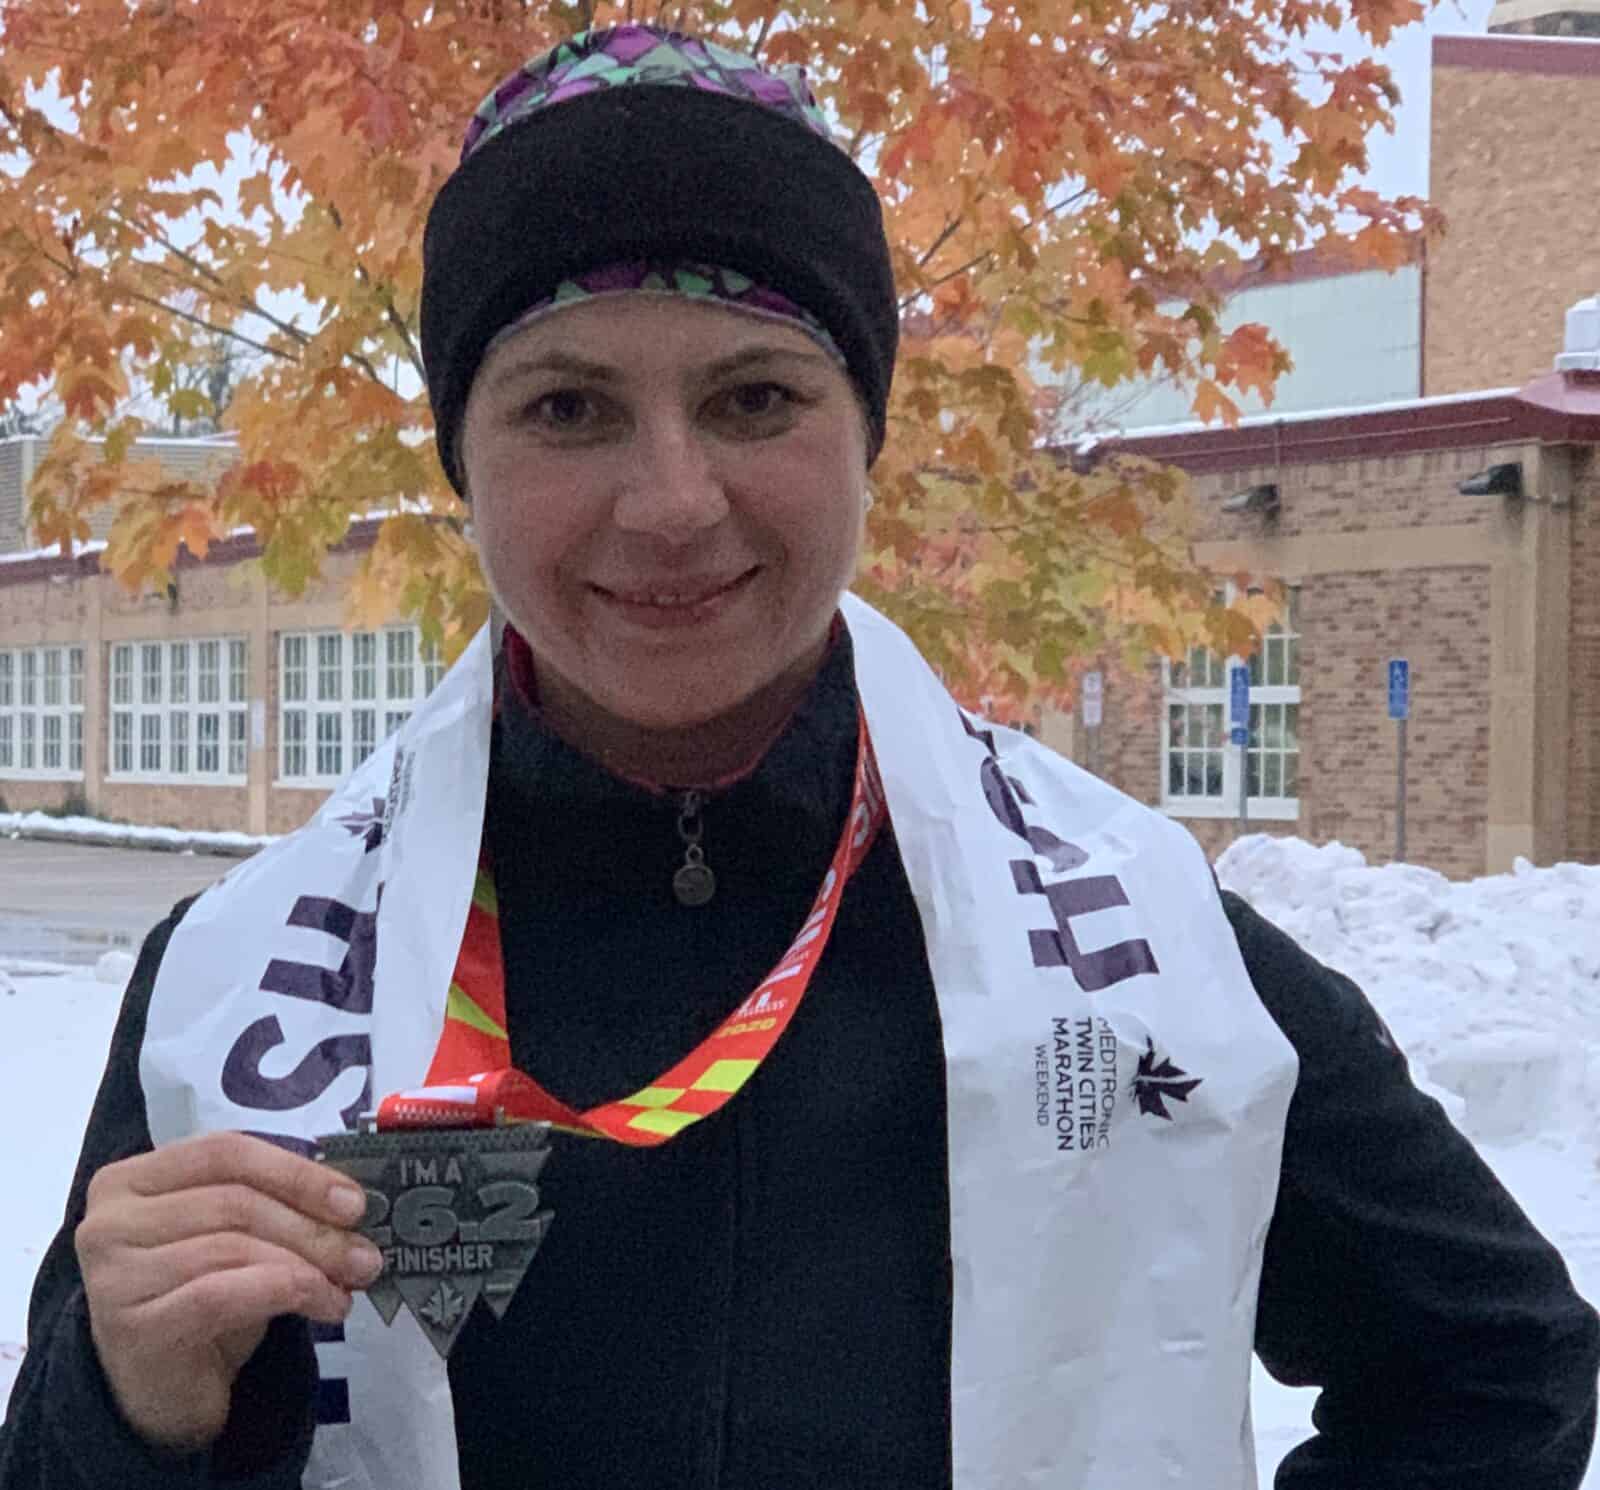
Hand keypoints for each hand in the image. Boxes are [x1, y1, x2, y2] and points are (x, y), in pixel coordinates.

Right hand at [75, 1130, 382, 1453]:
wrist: (158, 1388)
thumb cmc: (200, 1296)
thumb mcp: (237, 1236)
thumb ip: (274, 1204)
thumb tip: (352, 1199)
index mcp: (134, 1178)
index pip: (225, 1152)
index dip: (296, 1172)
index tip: (353, 1201)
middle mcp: (109, 1220)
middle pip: (234, 1201)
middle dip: (313, 1227)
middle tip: (365, 1253)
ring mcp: (112, 1275)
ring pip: (233, 1247)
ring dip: (307, 1265)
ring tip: (346, 1285)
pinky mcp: (130, 1326)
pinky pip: (221, 1294)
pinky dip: (284, 1292)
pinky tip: (321, 1304)